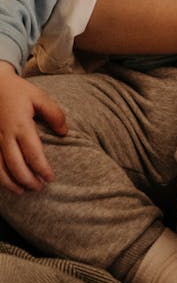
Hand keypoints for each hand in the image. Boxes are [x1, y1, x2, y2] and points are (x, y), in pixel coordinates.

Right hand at [0, 63, 67, 192]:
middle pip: (15, 165)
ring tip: (23, 191)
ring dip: (11, 183)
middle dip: (28, 180)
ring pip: (0, 168)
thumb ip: (54, 114)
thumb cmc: (19, 91)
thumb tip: (64, 132)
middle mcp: (5, 135)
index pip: (33, 153)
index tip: (50, 178)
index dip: (42, 168)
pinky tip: (7, 183)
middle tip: (40, 188)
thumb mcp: (39, 96)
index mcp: (20, 125)